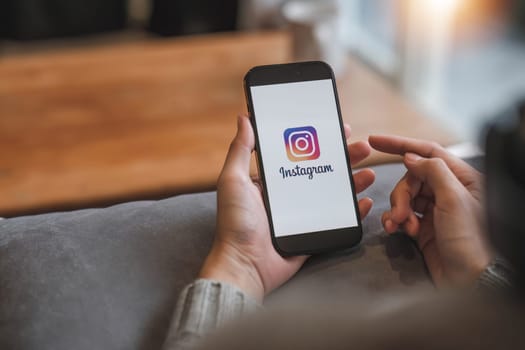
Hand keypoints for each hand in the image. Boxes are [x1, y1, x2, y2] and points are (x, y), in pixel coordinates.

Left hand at [199, 115, 374, 300]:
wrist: (244, 264)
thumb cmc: (236, 223)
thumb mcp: (233, 181)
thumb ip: (240, 151)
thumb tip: (244, 118)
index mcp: (273, 180)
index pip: (301, 154)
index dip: (320, 141)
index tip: (337, 128)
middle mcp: (290, 195)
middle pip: (323, 170)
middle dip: (345, 157)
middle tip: (362, 147)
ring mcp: (303, 215)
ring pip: (334, 193)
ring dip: (354, 181)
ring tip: (369, 172)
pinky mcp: (313, 233)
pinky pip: (338, 220)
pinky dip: (354, 212)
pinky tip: (364, 201)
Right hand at [369, 135, 492, 287]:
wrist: (472, 280)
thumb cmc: (474, 241)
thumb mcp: (454, 198)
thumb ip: (432, 171)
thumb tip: (411, 156)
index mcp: (461, 179)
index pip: (427, 152)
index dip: (400, 144)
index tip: (376, 142)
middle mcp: (448, 192)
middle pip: (411, 178)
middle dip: (400, 193)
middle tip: (400, 212)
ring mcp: (435, 210)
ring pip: (404, 197)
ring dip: (397, 209)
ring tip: (400, 225)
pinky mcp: (423, 227)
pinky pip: (401, 215)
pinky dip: (394, 221)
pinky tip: (397, 230)